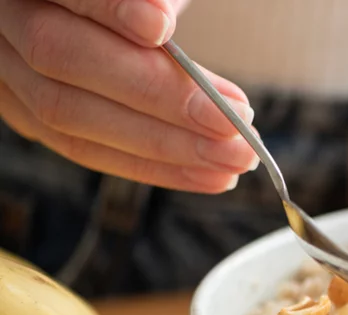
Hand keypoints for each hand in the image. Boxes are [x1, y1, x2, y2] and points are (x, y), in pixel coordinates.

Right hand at [0, 0, 256, 192]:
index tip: (159, 26)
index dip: (107, 8)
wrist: (107, 11)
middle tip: (232, 121)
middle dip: (157, 95)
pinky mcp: (27, 114)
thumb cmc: (141, 1)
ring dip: (164, 144)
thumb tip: (157, 23)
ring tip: (235, 154)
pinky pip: (83, 148)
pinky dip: (152, 165)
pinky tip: (211, 174)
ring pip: (68, 114)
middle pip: (60, 57)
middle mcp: (3, 21)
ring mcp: (6, 72)